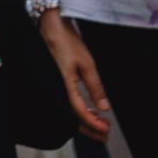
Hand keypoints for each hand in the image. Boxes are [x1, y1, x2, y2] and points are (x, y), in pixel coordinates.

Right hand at [39, 14, 111, 140]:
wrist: (50, 26)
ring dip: (84, 119)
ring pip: (68, 111)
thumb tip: (104, 106)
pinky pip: (65, 102)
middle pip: (72, 116)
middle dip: (90, 127)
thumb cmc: (66, 41)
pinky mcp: (54, 82)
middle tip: (105, 131)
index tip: (106, 129)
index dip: (94, 123)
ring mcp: (54, 86)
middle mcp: (56, 89)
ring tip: (99, 122)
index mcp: (64, 85)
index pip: (80, 112)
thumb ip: (95, 86)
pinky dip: (77, 109)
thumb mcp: (87, 63)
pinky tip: (87, 109)